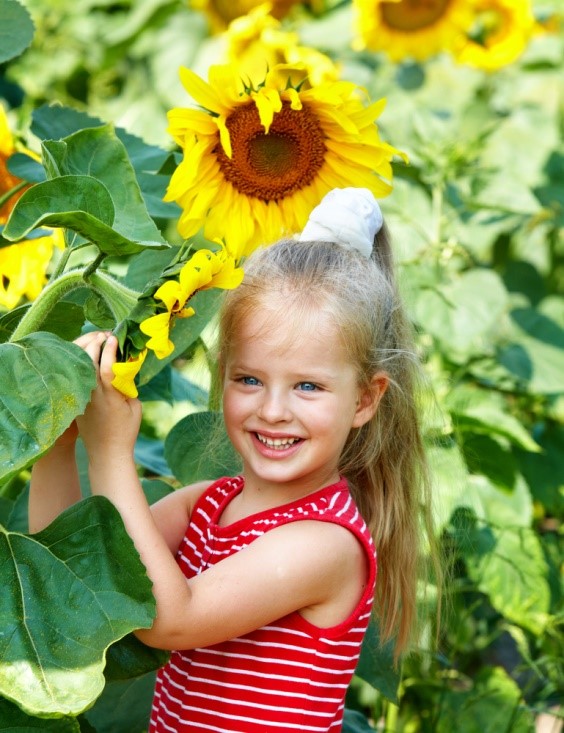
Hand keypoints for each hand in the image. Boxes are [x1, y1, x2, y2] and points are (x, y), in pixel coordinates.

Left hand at [75, 332, 141, 462]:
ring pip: (81, 368)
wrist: (107, 453)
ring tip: (96, 341)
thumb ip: (128, 386)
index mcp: (110, 397)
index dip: (110, 350)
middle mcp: (93, 395)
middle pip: (89, 363)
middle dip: (95, 344)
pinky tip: (87, 356)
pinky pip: (78, 378)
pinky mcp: (77, 402)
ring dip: (87, 352)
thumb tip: (124, 369)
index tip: (113, 337)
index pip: (108, 367)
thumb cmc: (126, 431)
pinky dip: (82, 364)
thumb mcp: (135, 407)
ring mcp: (83, 398)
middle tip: (104, 335)